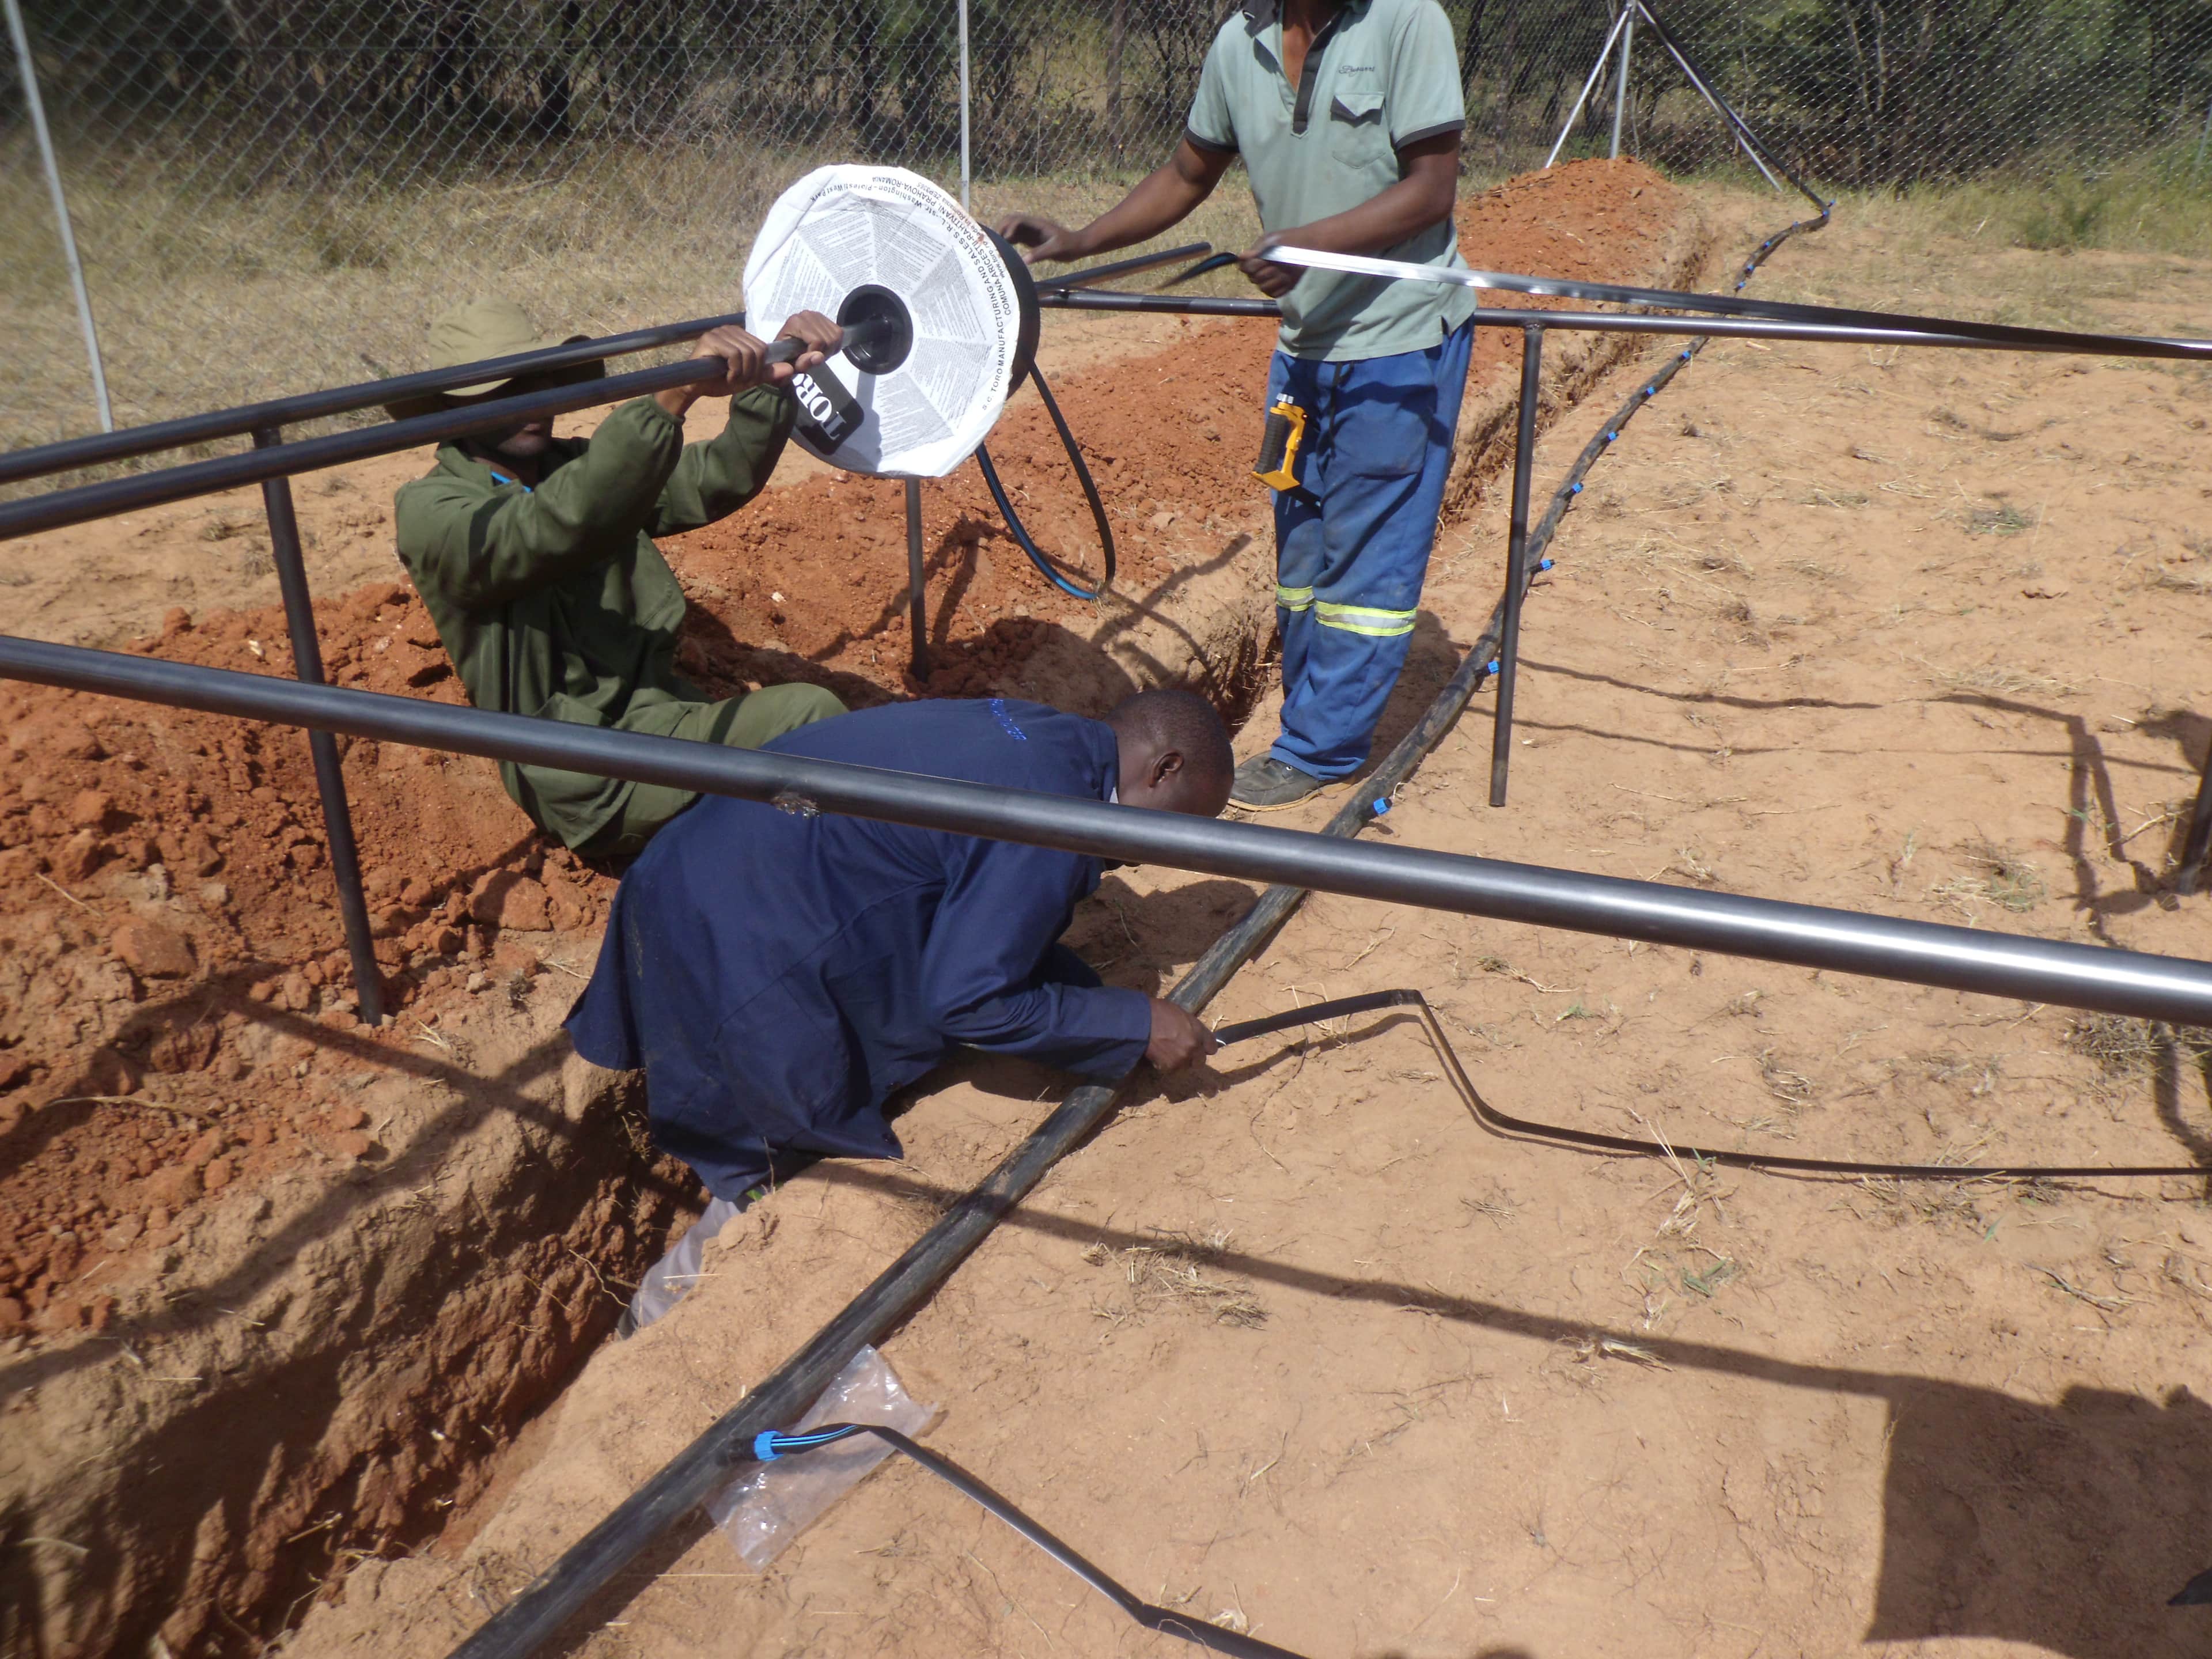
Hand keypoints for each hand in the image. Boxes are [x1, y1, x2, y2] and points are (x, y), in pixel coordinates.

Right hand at [656, 323, 771, 416]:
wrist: (694, 387)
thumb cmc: (719, 381)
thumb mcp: (748, 378)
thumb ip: (767, 373)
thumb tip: (790, 369)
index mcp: (740, 335)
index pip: (763, 348)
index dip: (759, 368)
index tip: (747, 378)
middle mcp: (731, 329)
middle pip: (758, 350)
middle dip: (751, 372)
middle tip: (738, 380)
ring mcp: (720, 332)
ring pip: (747, 353)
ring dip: (742, 373)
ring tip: (731, 378)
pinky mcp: (710, 339)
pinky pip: (734, 355)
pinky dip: (734, 371)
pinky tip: (725, 376)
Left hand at [770, 310, 841, 376]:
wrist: (784, 348)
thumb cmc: (786, 355)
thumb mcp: (791, 364)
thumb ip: (803, 362)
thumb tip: (819, 357)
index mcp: (795, 323)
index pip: (818, 341)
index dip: (816, 354)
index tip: (809, 360)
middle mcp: (806, 316)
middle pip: (829, 339)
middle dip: (824, 353)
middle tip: (814, 358)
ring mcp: (816, 315)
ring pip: (836, 336)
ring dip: (830, 349)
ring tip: (817, 353)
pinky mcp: (824, 318)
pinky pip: (839, 332)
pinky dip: (835, 344)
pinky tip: (823, 347)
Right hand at [996, 212, 1086, 263]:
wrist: (1077, 246)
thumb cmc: (1069, 246)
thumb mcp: (1056, 250)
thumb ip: (1040, 254)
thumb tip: (1024, 261)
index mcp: (1037, 224)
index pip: (1017, 220)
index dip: (1009, 228)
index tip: (1006, 240)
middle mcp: (1031, 226)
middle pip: (1009, 221)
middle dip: (1000, 229)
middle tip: (994, 243)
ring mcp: (1029, 232)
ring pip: (1010, 230)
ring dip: (1001, 236)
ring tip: (994, 248)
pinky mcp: (1030, 240)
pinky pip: (1014, 239)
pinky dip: (1006, 243)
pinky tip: (1002, 253)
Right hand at [1143, 998, 1216, 1071]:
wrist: (1140, 1021)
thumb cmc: (1158, 1012)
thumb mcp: (1182, 1014)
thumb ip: (1192, 1028)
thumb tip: (1195, 1036)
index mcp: (1199, 1031)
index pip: (1212, 1047)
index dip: (1205, 1047)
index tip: (1200, 1047)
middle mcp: (1194, 1047)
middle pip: (1200, 1061)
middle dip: (1193, 1057)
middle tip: (1181, 1050)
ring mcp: (1182, 1058)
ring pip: (1185, 1066)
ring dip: (1179, 1062)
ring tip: (1168, 1051)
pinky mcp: (1170, 1066)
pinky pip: (1172, 1069)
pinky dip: (1167, 1064)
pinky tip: (1160, 1054)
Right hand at [1238, 232, 1300, 298]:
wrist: (1307, 245)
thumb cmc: (1288, 240)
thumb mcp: (1270, 241)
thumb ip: (1256, 250)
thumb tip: (1240, 257)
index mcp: (1255, 259)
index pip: (1244, 268)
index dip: (1250, 266)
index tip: (1261, 259)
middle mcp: (1260, 271)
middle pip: (1253, 279)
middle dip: (1263, 272)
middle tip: (1275, 264)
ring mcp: (1271, 281)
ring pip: (1262, 288)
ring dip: (1272, 280)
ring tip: (1282, 271)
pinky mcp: (1281, 288)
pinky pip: (1274, 294)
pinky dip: (1280, 287)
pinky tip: (1287, 279)